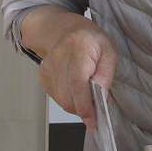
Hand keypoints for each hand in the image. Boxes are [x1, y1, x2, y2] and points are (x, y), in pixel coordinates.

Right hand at [26, 13, 117, 129]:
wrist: (63, 30)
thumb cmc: (90, 40)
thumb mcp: (109, 51)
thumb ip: (106, 75)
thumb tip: (101, 99)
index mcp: (79, 47)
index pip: (78, 82)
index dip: (85, 105)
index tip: (93, 120)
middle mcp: (59, 57)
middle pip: (69, 96)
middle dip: (84, 107)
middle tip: (96, 104)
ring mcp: (47, 67)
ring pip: (62, 100)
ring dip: (77, 103)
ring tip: (86, 89)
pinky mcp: (42, 76)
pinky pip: (56, 98)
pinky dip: (68, 98)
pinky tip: (74, 86)